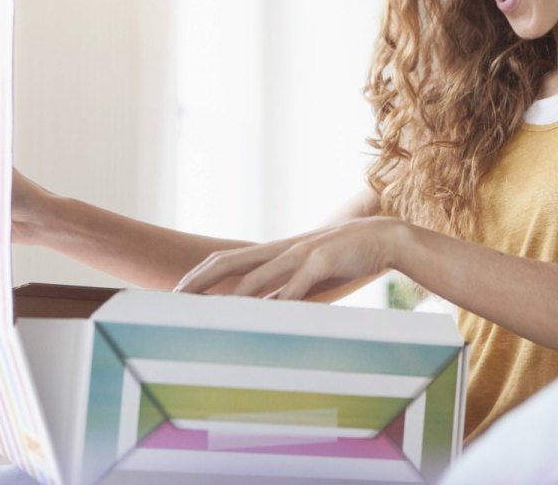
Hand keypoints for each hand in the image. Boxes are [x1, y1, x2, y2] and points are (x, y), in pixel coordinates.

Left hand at [174, 217, 406, 299]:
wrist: (383, 237)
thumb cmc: (345, 259)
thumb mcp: (309, 275)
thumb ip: (284, 291)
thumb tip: (261, 314)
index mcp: (275, 252)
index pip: (226, 260)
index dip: (199, 275)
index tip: (176, 293)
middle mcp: (281, 250)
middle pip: (229, 263)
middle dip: (199, 282)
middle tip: (174, 301)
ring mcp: (301, 254)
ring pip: (258, 278)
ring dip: (231, 299)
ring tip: (209, 316)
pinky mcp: (322, 263)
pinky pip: (296, 289)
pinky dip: (279, 305)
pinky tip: (266, 320)